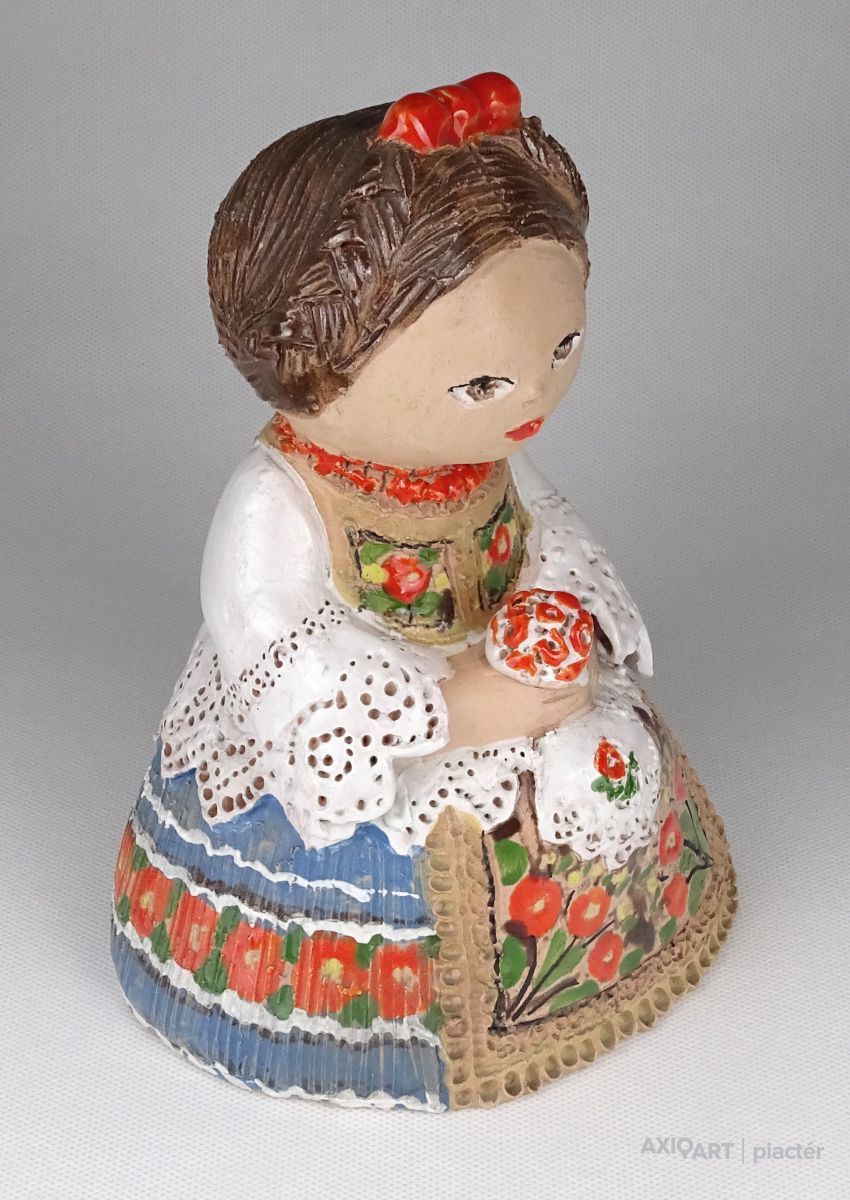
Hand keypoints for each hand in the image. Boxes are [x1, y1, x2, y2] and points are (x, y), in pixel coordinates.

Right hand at [438, 639, 594, 752]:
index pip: (579, 679)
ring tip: (566, 675)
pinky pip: (551, 721)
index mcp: (535, 692)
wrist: (435, 721)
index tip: (584, 642)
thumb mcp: (481, 653)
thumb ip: (506, 640)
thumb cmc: (457, 684)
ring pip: (567, 712)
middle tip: (579, 658)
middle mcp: (540, 713)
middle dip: (584, 677)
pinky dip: (557, 706)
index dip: (588, 660)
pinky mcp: (518, 735)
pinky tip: (545, 695)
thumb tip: (520, 621)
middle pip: (581, 699)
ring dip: (572, 694)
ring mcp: (530, 727)